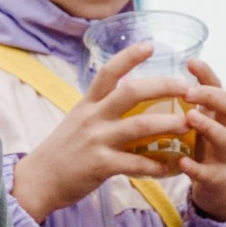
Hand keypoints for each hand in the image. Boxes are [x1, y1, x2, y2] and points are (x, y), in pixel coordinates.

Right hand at [9, 42, 191, 221]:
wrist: (37, 181)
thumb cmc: (61, 151)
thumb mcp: (76, 121)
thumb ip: (100, 109)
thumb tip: (125, 98)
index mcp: (87, 103)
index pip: (109, 71)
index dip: (130, 55)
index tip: (151, 45)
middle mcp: (92, 117)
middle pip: (132, 91)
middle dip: (163, 86)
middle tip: (186, 87)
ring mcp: (96, 140)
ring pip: (140, 125)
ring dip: (168, 124)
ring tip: (188, 124)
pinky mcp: (100, 165)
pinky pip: (136, 163)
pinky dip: (157, 165)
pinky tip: (172, 167)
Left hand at [176, 58, 225, 220]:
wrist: (220, 191)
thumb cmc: (203, 151)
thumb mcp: (198, 125)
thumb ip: (185, 106)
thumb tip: (154, 79)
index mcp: (218, 115)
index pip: (218, 87)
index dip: (207, 74)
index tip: (190, 61)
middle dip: (212, 96)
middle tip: (188, 92)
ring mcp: (225, 155)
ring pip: (225, 137)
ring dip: (208, 126)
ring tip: (189, 118)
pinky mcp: (218, 179)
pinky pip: (210, 173)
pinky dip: (196, 167)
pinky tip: (181, 162)